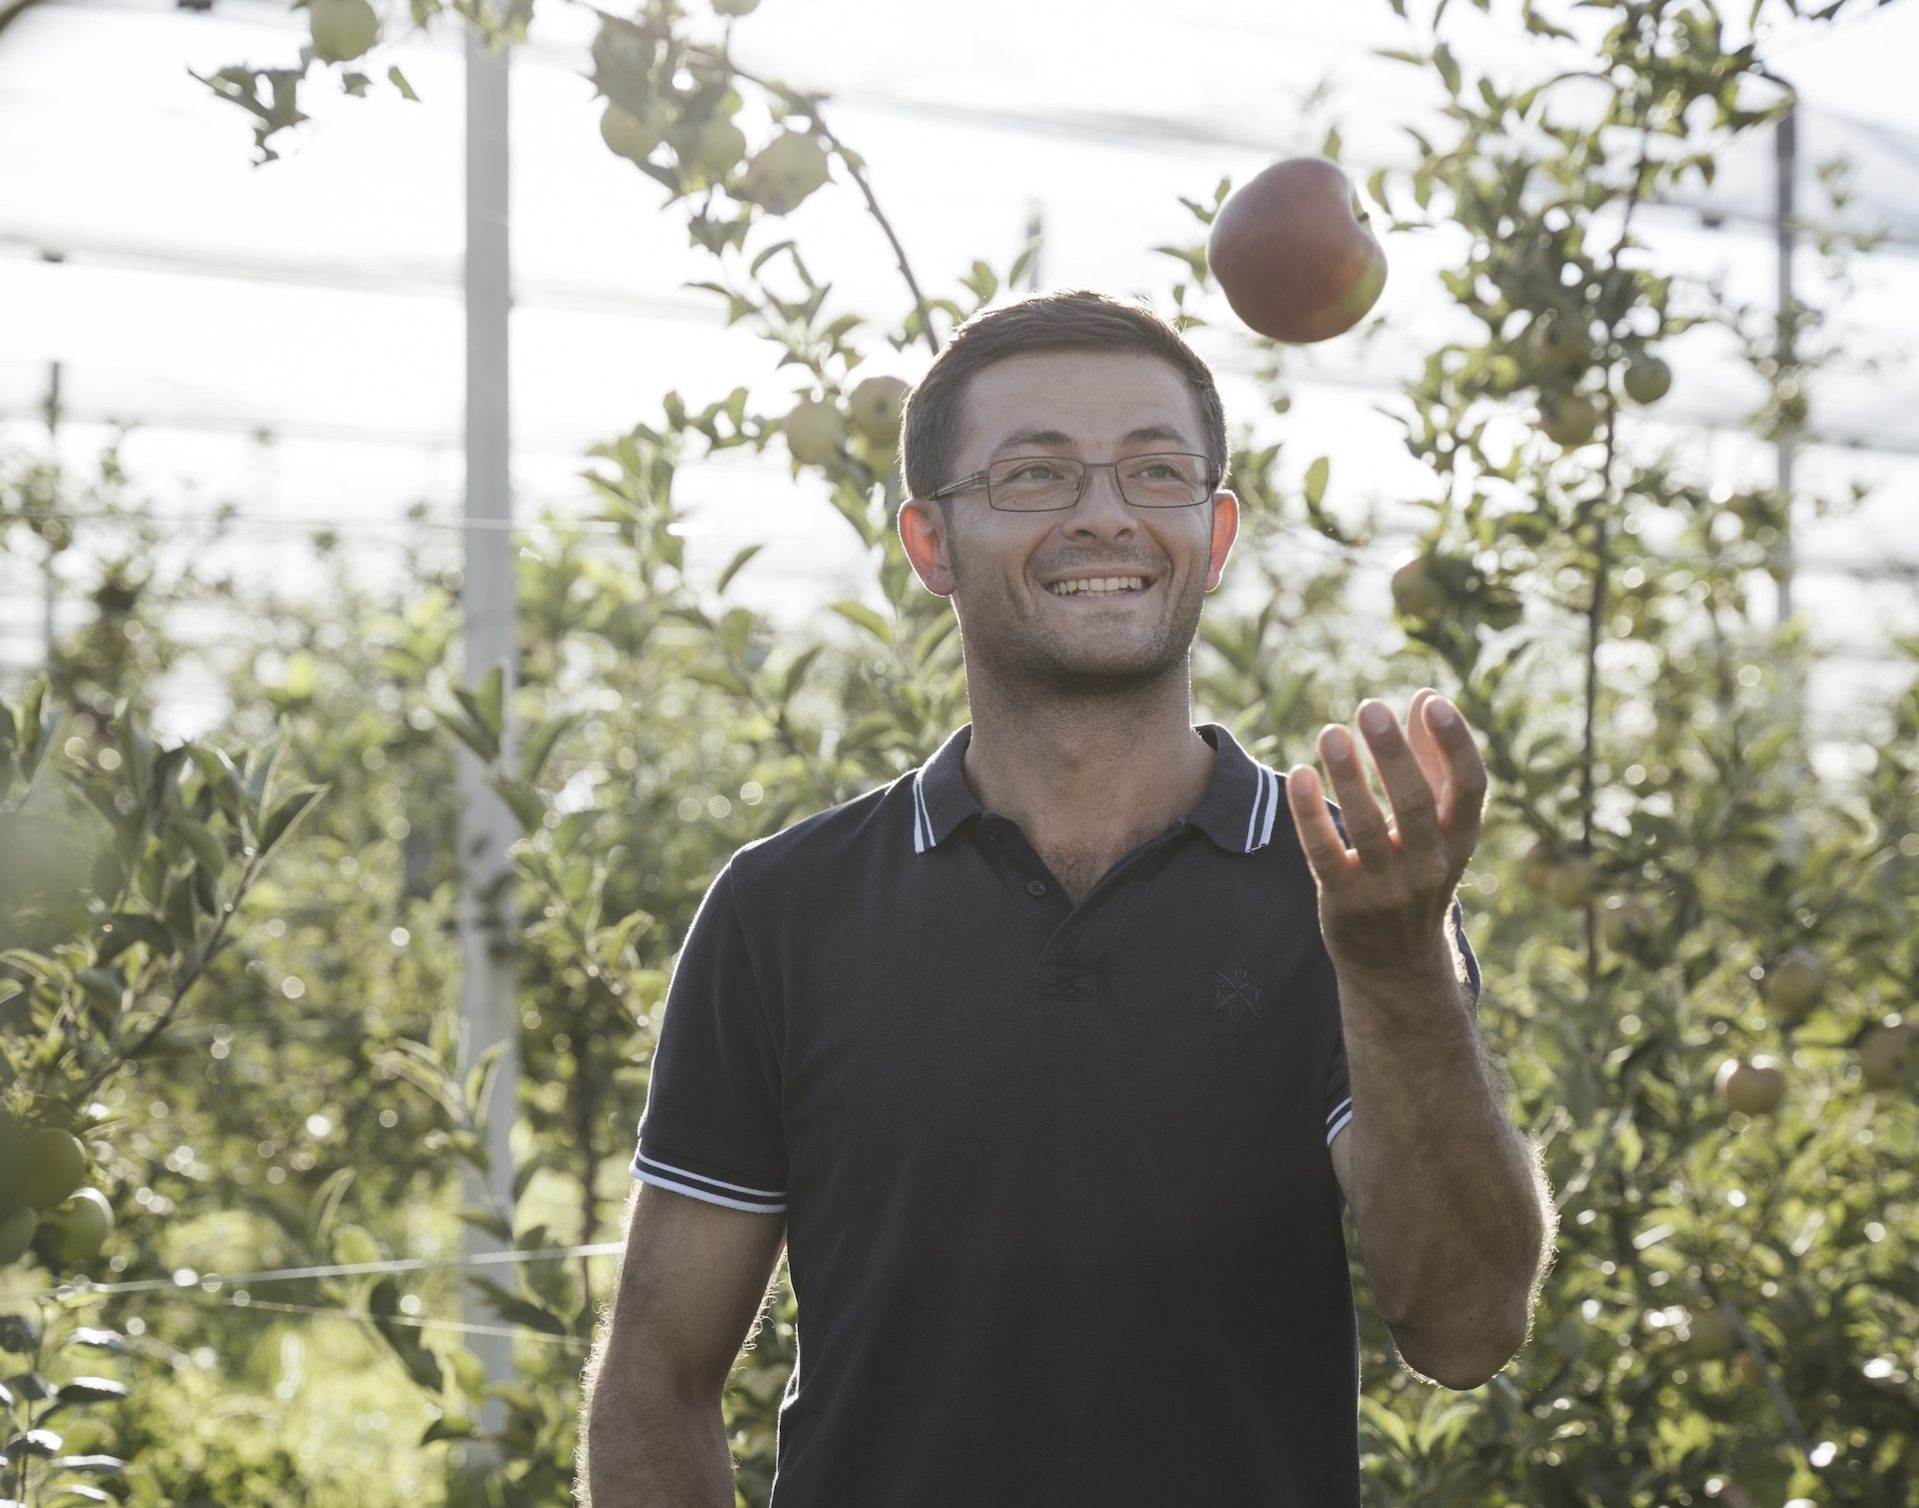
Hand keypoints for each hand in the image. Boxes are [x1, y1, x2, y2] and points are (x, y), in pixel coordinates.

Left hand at [1285, 688, 1486, 980]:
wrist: (1397, 964)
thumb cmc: (1417, 872)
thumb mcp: (1437, 828)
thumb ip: (1432, 762)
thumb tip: (1424, 696)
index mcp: (1460, 839)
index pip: (1470, 787)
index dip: (1456, 744)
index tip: (1433, 703)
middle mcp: (1430, 865)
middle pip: (1416, 803)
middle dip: (1393, 753)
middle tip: (1369, 707)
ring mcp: (1387, 887)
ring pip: (1367, 828)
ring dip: (1348, 777)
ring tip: (1330, 733)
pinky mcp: (1344, 902)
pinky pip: (1324, 854)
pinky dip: (1310, 815)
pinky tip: (1301, 775)